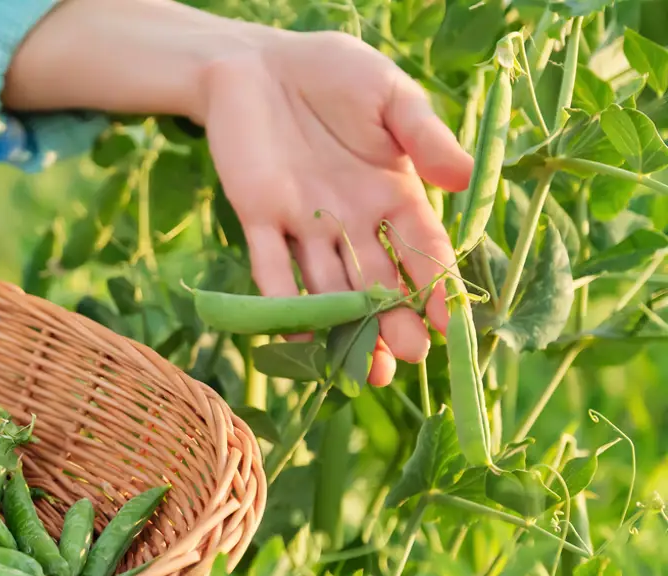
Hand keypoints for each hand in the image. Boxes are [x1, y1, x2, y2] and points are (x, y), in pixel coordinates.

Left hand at [199, 27, 473, 384]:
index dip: (436, 284)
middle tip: (407, 361)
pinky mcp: (257, 217)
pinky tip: (298, 340)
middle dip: (391, 321)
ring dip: (345, 328)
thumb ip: (423, 135)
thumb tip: (462, 179)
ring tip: (365, 370)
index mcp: (392, 192)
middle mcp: (351, 219)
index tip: (448, 323)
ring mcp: (303, 223)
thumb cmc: (333, 71)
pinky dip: (281, 303)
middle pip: (376, 281)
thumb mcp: (389, 95)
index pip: (421, 247)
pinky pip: (270, 267)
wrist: (257, 61)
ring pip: (328, 286)